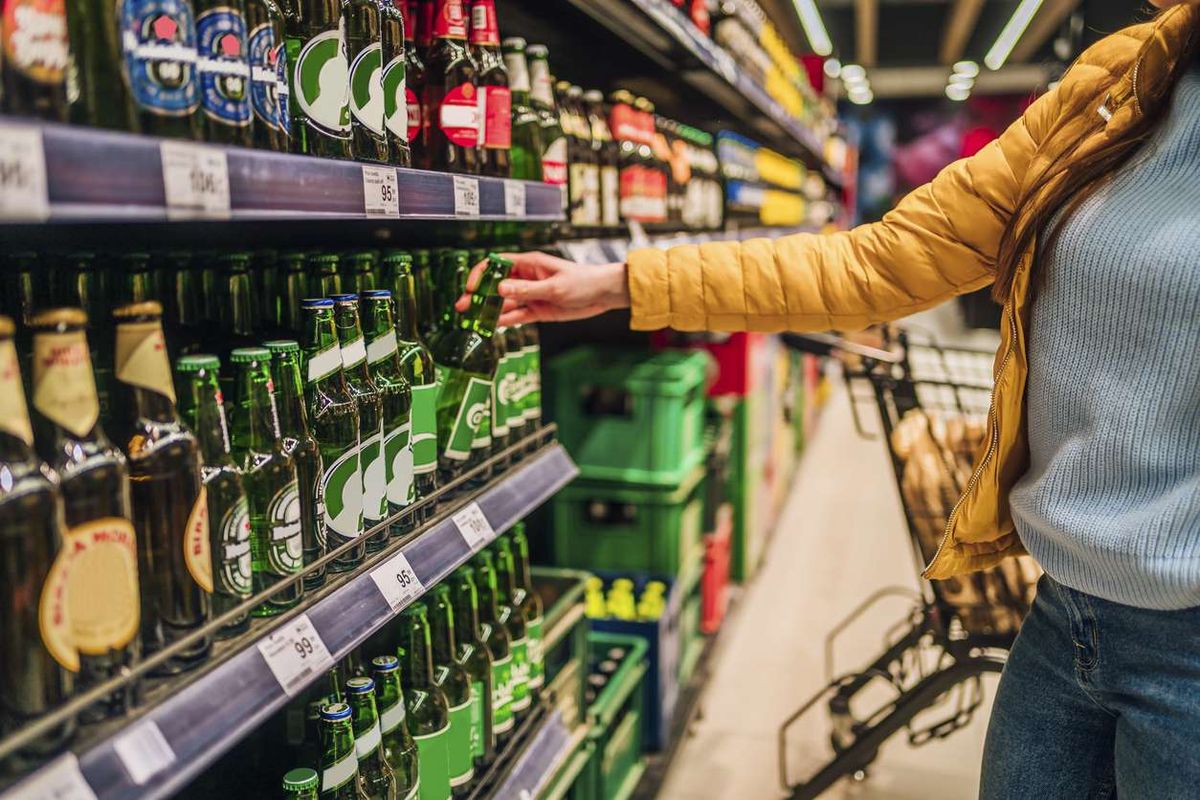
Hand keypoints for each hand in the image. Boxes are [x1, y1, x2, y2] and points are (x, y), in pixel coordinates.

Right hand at [456, 251, 630, 326]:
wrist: (603, 295)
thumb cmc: (583, 282)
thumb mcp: (555, 287)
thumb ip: (527, 289)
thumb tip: (500, 289)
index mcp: (528, 264)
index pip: (496, 264)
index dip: (481, 274)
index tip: (472, 288)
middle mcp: (526, 278)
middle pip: (495, 285)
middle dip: (478, 296)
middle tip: (463, 308)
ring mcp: (530, 295)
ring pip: (503, 303)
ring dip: (488, 310)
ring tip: (472, 321)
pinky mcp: (537, 310)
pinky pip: (516, 315)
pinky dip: (504, 320)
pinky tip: (491, 326)